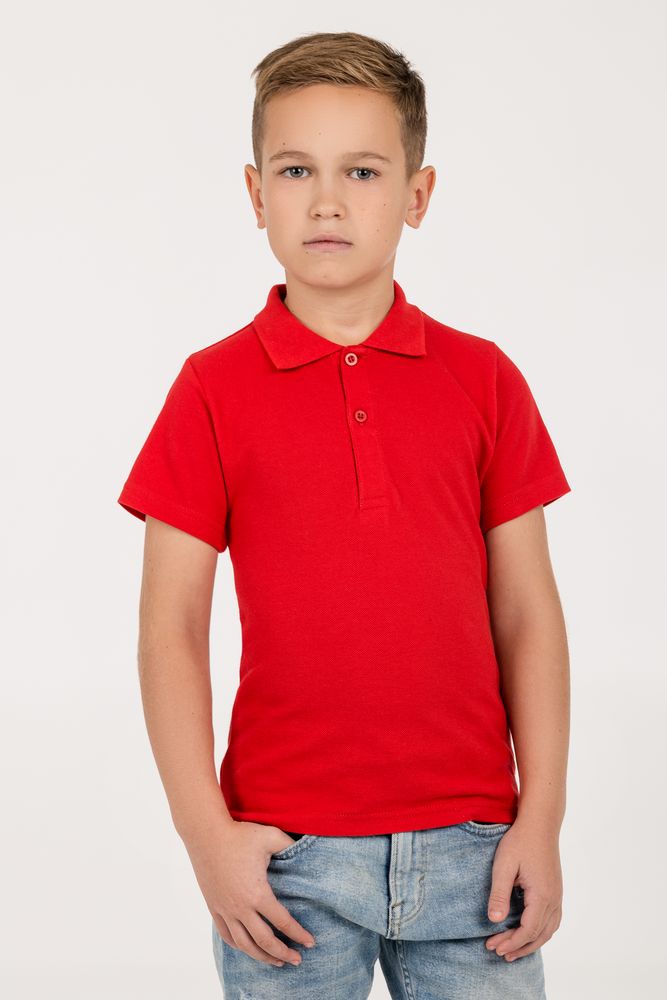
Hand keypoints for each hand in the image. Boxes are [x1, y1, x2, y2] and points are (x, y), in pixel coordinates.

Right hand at [184, 819, 316, 966]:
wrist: (206, 834)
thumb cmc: (239, 835)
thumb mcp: (271, 837)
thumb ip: (290, 845)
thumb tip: (307, 849)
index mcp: (257, 894)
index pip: (283, 922)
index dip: (299, 934)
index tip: (310, 943)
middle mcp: (241, 907)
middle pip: (265, 941)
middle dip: (283, 953)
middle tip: (297, 960)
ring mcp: (225, 910)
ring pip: (244, 944)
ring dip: (262, 956)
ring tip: (276, 962)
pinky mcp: (213, 907)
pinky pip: (226, 935)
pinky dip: (240, 946)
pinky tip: (249, 948)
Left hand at [485, 817, 562, 961]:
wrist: (540, 824)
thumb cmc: (520, 842)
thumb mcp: (504, 866)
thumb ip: (499, 894)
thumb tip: (494, 921)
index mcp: (541, 896)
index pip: (527, 931)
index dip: (510, 942)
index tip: (492, 946)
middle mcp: (553, 900)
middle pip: (538, 935)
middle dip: (517, 947)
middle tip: (497, 951)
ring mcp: (557, 896)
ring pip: (548, 931)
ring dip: (530, 943)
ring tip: (512, 950)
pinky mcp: (555, 891)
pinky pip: (552, 921)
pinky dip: (540, 933)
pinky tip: (528, 932)